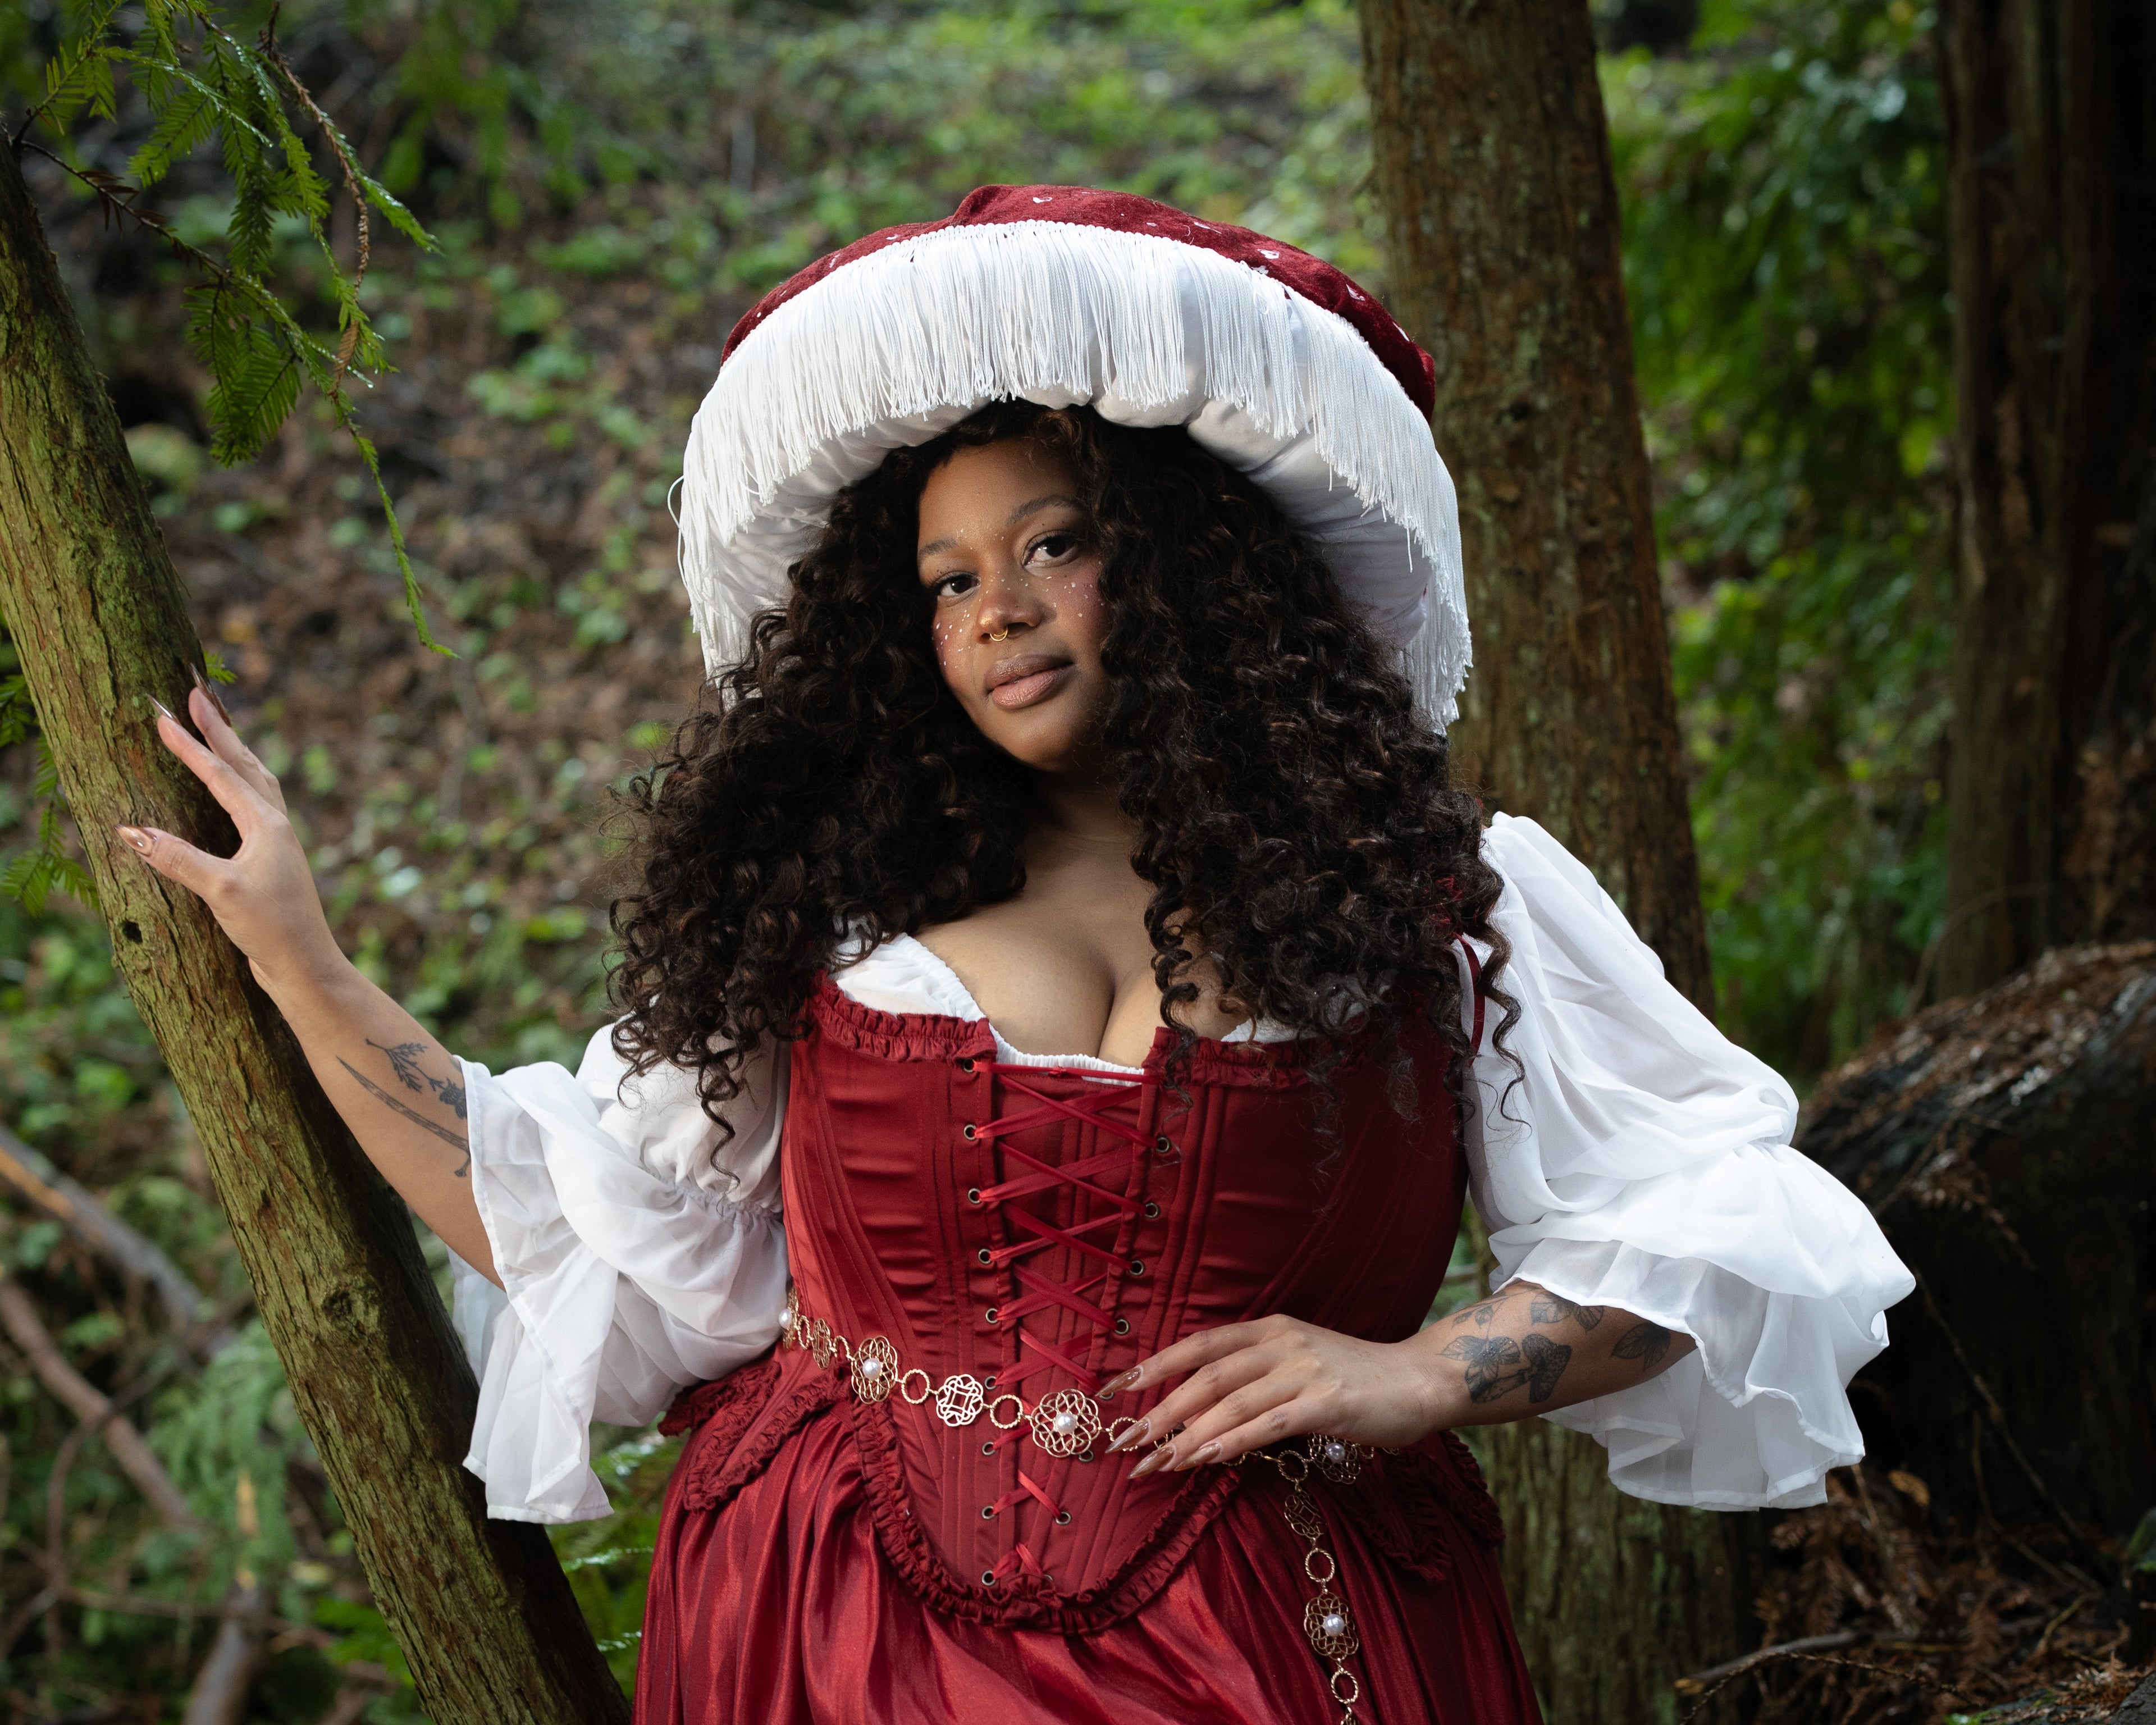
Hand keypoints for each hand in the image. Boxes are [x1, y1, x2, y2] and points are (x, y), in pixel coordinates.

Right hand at [116, 681, 346, 996]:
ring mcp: (276, 842)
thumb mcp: (220, 891)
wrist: (307, 965)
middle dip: (217, 730)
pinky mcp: (272, 860)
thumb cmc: (272, 928)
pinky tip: (231, 793)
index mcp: (266, 824)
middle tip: (195, 694)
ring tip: (215, 730)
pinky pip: (254, 805)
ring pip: (255, 782)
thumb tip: (130, 831)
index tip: (164, 714)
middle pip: (244, 764)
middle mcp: (276, 825)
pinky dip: (240, 785)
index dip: (190, 744)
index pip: (220, 773)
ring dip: (234, 752)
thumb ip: (177, 858)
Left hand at [1098, 1313, 1441, 1476]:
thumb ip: (1252, 1383)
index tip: (1113, 1390)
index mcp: (1270, 1329)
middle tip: (1125, 1443)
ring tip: (1156, 1464)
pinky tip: (1207, 1460)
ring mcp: (1304, 1371)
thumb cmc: (1356, 1380)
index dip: (1153, 1366)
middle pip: (1205, 1377)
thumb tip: (1196, 1417)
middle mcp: (1281, 1343)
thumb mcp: (1297, 1366)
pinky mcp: (1327, 1403)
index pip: (1199, 1345)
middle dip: (1159, 1412)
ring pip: (1230, 1403)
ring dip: (1188, 1437)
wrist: (1422, 1380)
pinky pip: (1269, 1424)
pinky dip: (1234, 1441)